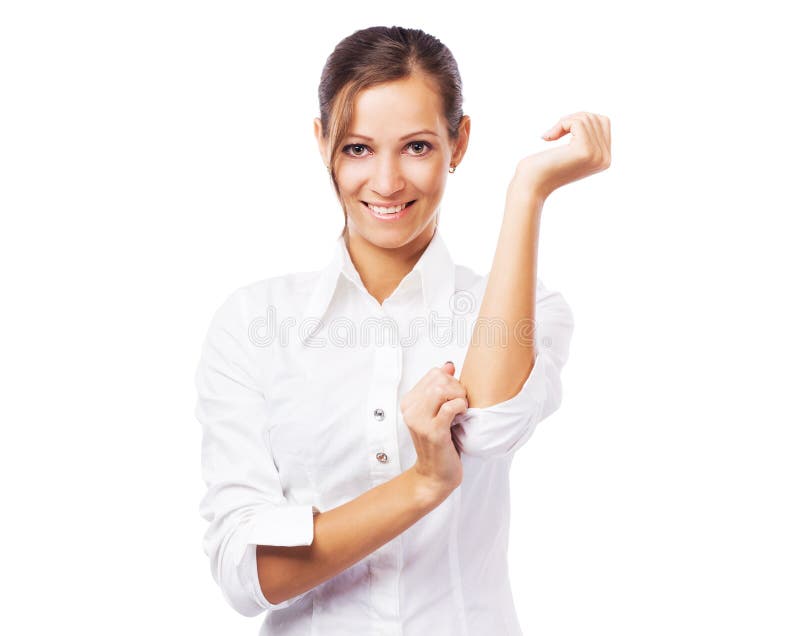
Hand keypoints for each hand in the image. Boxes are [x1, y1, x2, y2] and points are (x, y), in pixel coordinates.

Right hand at [401, 361, 467, 496]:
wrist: (435, 474)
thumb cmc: (439, 443)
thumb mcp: (438, 411)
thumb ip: (441, 388)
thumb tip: (448, 365)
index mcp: (409, 402)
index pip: (434, 373)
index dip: (451, 381)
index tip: (454, 397)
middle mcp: (410, 410)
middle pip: (439, 379)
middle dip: (457, 388)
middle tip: (460, 404)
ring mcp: (420, 421)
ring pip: (442, 389)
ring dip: (459, 397)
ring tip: (461, 410)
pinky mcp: (433, 432)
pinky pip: (450, 407)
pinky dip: (461, 407)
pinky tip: (461, 416)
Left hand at [513, 111, 610, 200]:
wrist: (530, 186)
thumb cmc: (543, 168)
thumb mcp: (571, 151)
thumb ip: (586, 138)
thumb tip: (595, 118)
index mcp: (604, 159)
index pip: (603, 123)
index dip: (580, 120)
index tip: (560, 132)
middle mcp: (604, 159)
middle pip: (595, 118)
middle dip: (572, 119)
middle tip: (553, 133)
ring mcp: (597, 155)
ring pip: (586, 118)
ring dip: (563, 122)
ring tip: (550, 136)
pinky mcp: (585, 151)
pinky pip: (577, 122)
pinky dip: (560, 125)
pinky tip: (548, 138)